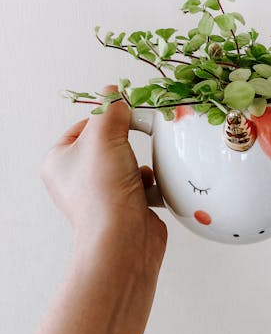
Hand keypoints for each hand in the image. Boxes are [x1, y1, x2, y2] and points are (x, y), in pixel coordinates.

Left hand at [40, 85, 166, 270]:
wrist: (124, 240)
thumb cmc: (103, 192)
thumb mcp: (104, 135)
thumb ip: (110, 109)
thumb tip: (114, 93)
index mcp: (58, 162)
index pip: (83, 125)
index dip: (105, 118)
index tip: (123, 115)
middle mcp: (76, 180)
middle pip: (108, 143)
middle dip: (126, 142)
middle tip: (132, 141)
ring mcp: (101, 194)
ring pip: (128, 162)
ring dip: (138, 164)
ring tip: (137, 173)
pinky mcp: (125, 207)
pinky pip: (141, 182)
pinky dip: (148, 182)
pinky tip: (147, 188)